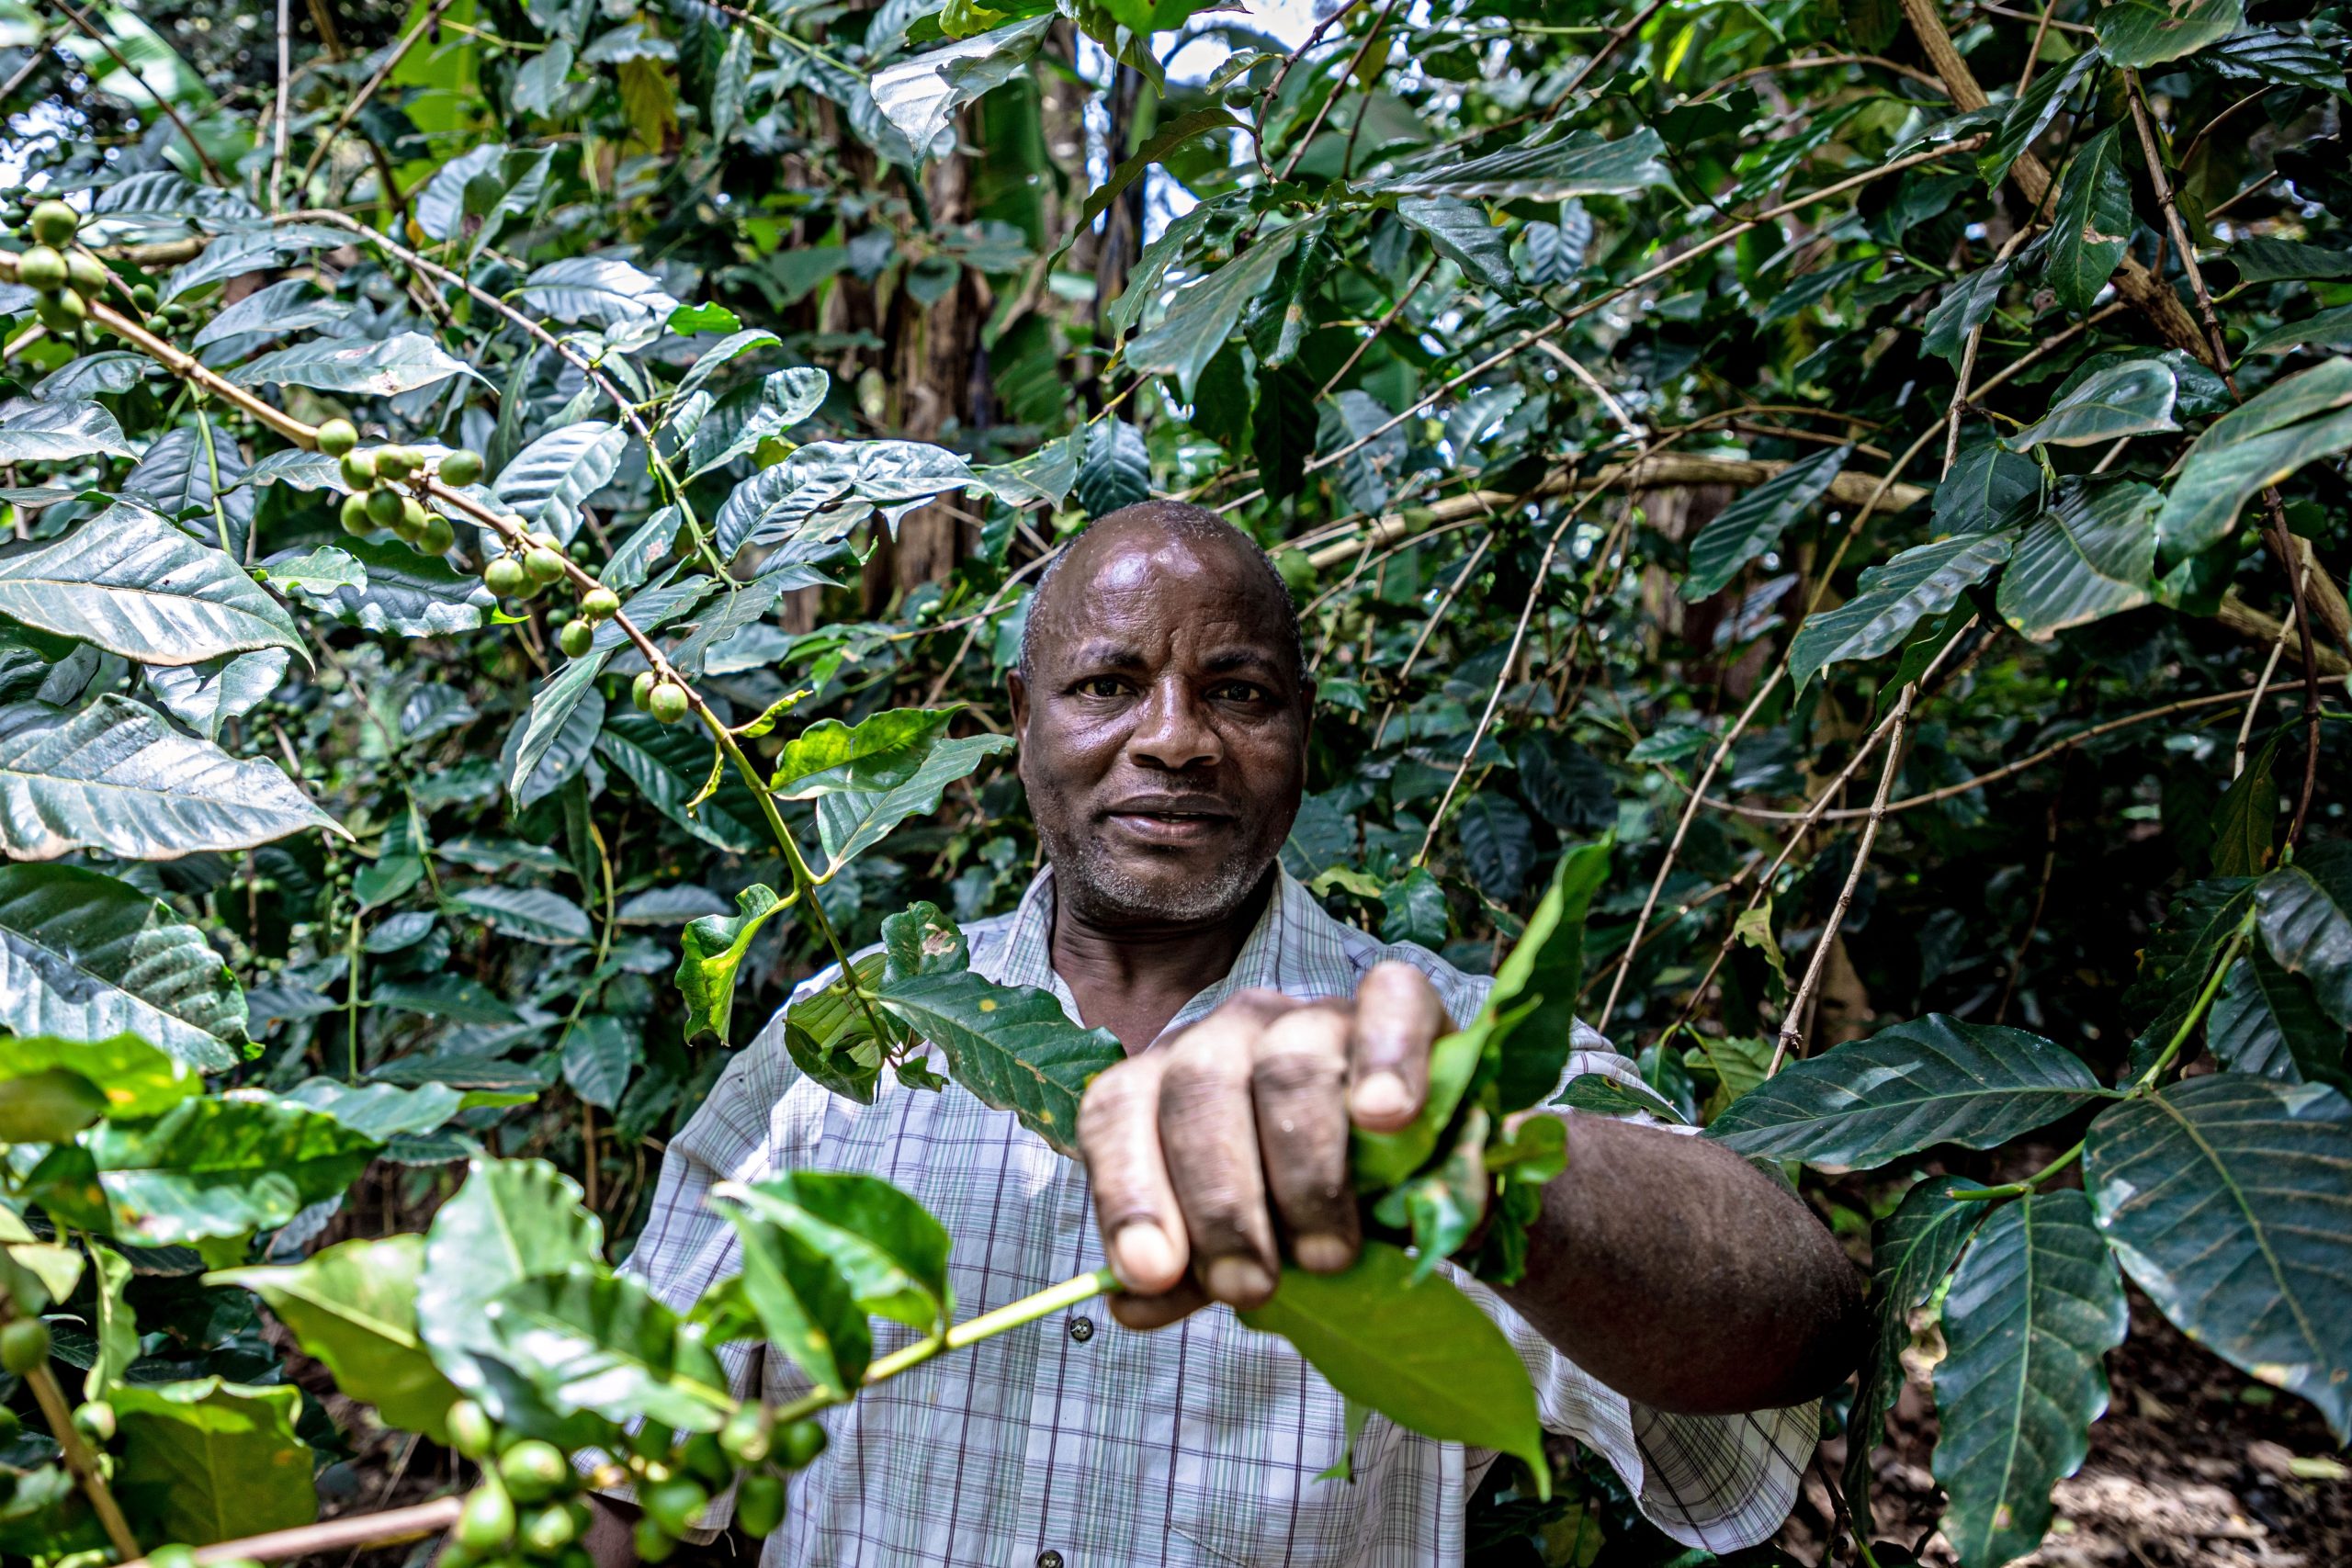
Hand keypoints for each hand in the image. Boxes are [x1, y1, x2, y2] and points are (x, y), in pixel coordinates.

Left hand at [1076, 961, 1450, 1327]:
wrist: (1420, 1160)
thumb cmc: (1316, 1202)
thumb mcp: (1250, 1244)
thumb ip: (1194, 1269)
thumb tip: (1131, 1304)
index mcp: (1171, 1084)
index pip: (1118, 1111)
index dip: (1128, 1191)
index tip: (1152, 1273)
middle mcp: (1231, 1034)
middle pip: (1199, 1088)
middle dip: (1220, 1201)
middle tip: (1251, 1286)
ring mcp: (1315, 1013)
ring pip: (1288, 1063)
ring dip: (1304, 1170)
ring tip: (1327, 1256)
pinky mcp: (1403, 1003)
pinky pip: (1389, 1003)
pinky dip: (1388, 1059)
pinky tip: (1386, 1117)